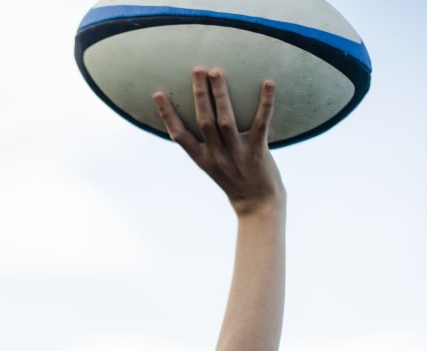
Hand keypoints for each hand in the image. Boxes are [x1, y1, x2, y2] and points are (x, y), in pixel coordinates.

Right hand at [154, 68, 284, 216]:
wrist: (257, 205)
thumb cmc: (236, 182)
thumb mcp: (214, 166)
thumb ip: (207, 146)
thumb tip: (201, 117)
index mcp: (203, 159)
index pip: (179, 135)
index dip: (167, 115)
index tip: (158, 94)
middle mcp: (217, 155)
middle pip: (204, 121)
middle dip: (199, 95)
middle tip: (196, 70)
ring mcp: (237, 153)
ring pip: (225, 121)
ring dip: (220, 95)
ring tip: (216, 72)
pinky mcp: (258, 152)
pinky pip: (261, 124)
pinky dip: (265, 103)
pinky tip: (268, 83)